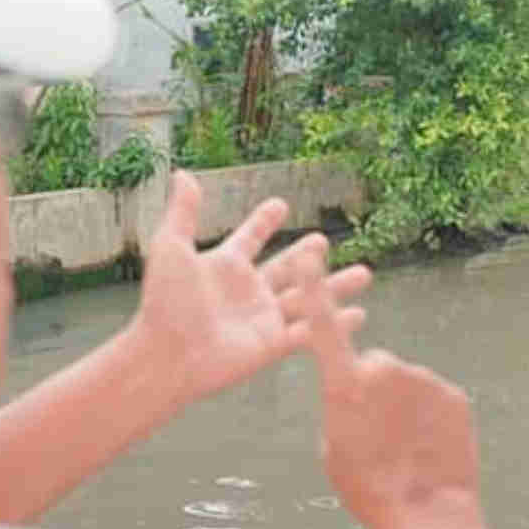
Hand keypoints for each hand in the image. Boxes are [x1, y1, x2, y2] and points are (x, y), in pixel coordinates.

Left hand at [125, 171, 371, 409]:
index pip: (250, 238)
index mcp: (225, 266)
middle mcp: (249, 290)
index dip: (263, 222)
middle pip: (287, 267)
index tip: (280, 205)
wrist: (167, 355)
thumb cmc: (164, 303)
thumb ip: (183, 213)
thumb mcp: (171, 249)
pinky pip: (310, 331)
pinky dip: (335, 323)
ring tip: (364, 274)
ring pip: (308, 297)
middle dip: (306, 255)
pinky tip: (359, 315)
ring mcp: (263, 318)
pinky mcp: (273, 344)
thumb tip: (183, 173)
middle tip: (323, 239)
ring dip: (335, 286)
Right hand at [307, 300, 482, 528]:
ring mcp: (423, 380)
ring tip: (404, 446)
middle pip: (374, 365)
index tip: (311, 252)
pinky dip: (429, 417)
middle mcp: (384, 370)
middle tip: (377, 432)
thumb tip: (361, 393)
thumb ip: (342, 405)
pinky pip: (433, 397)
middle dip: (374, 388)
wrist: (425, 515)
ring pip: (406, 383)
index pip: (322, 326)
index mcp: (344, 384)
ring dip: (403, 406)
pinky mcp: (453, 393)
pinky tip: (427, 447)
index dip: (315, 286)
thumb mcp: (333, 446)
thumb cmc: (367, 488)